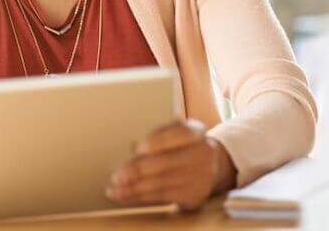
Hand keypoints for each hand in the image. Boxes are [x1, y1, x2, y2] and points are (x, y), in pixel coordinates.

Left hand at [105, 119, 236, 210]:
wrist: (213, 165)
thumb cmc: (182, 145)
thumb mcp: (176, 130)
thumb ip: (158, 133)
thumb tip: (130, 145)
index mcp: (195, 131)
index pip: (180, 133)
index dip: (159, 141)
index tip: (139, 147)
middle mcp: (202, 153)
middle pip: (167, 162)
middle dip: (139, 169)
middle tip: (117, 175)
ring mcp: (201, 176)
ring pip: (162, 183)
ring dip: (134, 187)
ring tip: (115, 188)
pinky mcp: (195, 196)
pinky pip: (162, 197)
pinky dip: (140, 196)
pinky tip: (125, 195)